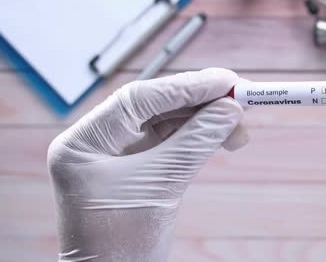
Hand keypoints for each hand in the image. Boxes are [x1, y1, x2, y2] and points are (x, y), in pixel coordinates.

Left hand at [48, 68, 247, 261]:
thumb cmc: (121, 244)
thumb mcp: (161, 186)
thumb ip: (195, 142)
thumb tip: (231, 108)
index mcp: (84, 142)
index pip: (139, 99)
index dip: (186, 86)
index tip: (225, 81)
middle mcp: (98, 142)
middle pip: (156, 106)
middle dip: (200, 102)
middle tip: (240, 97)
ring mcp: (118, 155)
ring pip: (168, 122)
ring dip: (206, 120)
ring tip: (239, 127)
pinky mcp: (139, 168)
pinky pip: (173, 141)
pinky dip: (200, 137)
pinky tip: (224, 136)